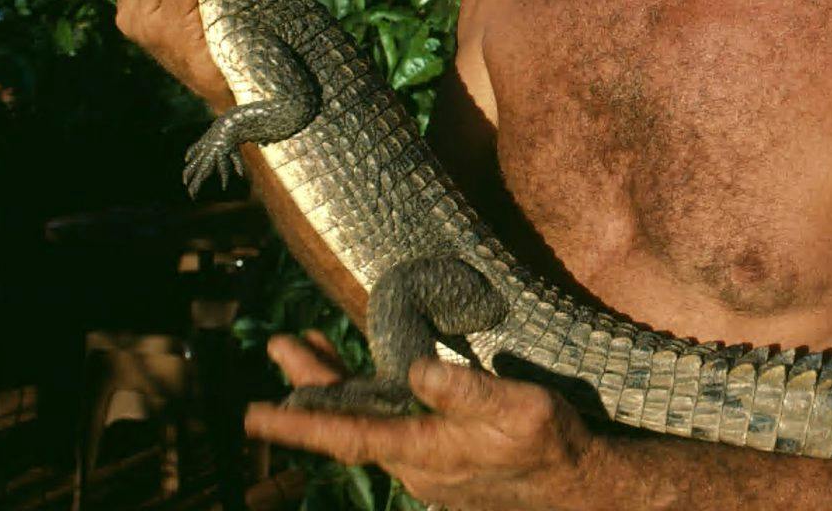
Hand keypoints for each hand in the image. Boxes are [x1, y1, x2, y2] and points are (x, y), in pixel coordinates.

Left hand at [246, 333, 600, 510]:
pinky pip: (388, 423)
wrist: (577, 485)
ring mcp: (424, 462)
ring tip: (308, 350)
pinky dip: (367, 396)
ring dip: (336, 385)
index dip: (299, 423)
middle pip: (347, 422)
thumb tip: (416, 369)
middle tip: (279, 346)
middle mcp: (413, 462)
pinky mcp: (439, 456)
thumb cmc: (549, 445)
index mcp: (424, 451)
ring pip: (366, 421)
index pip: (347, 436)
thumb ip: (465, 390)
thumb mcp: (516, 408)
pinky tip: (365, 378)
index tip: (254, 416)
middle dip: (309, 385)